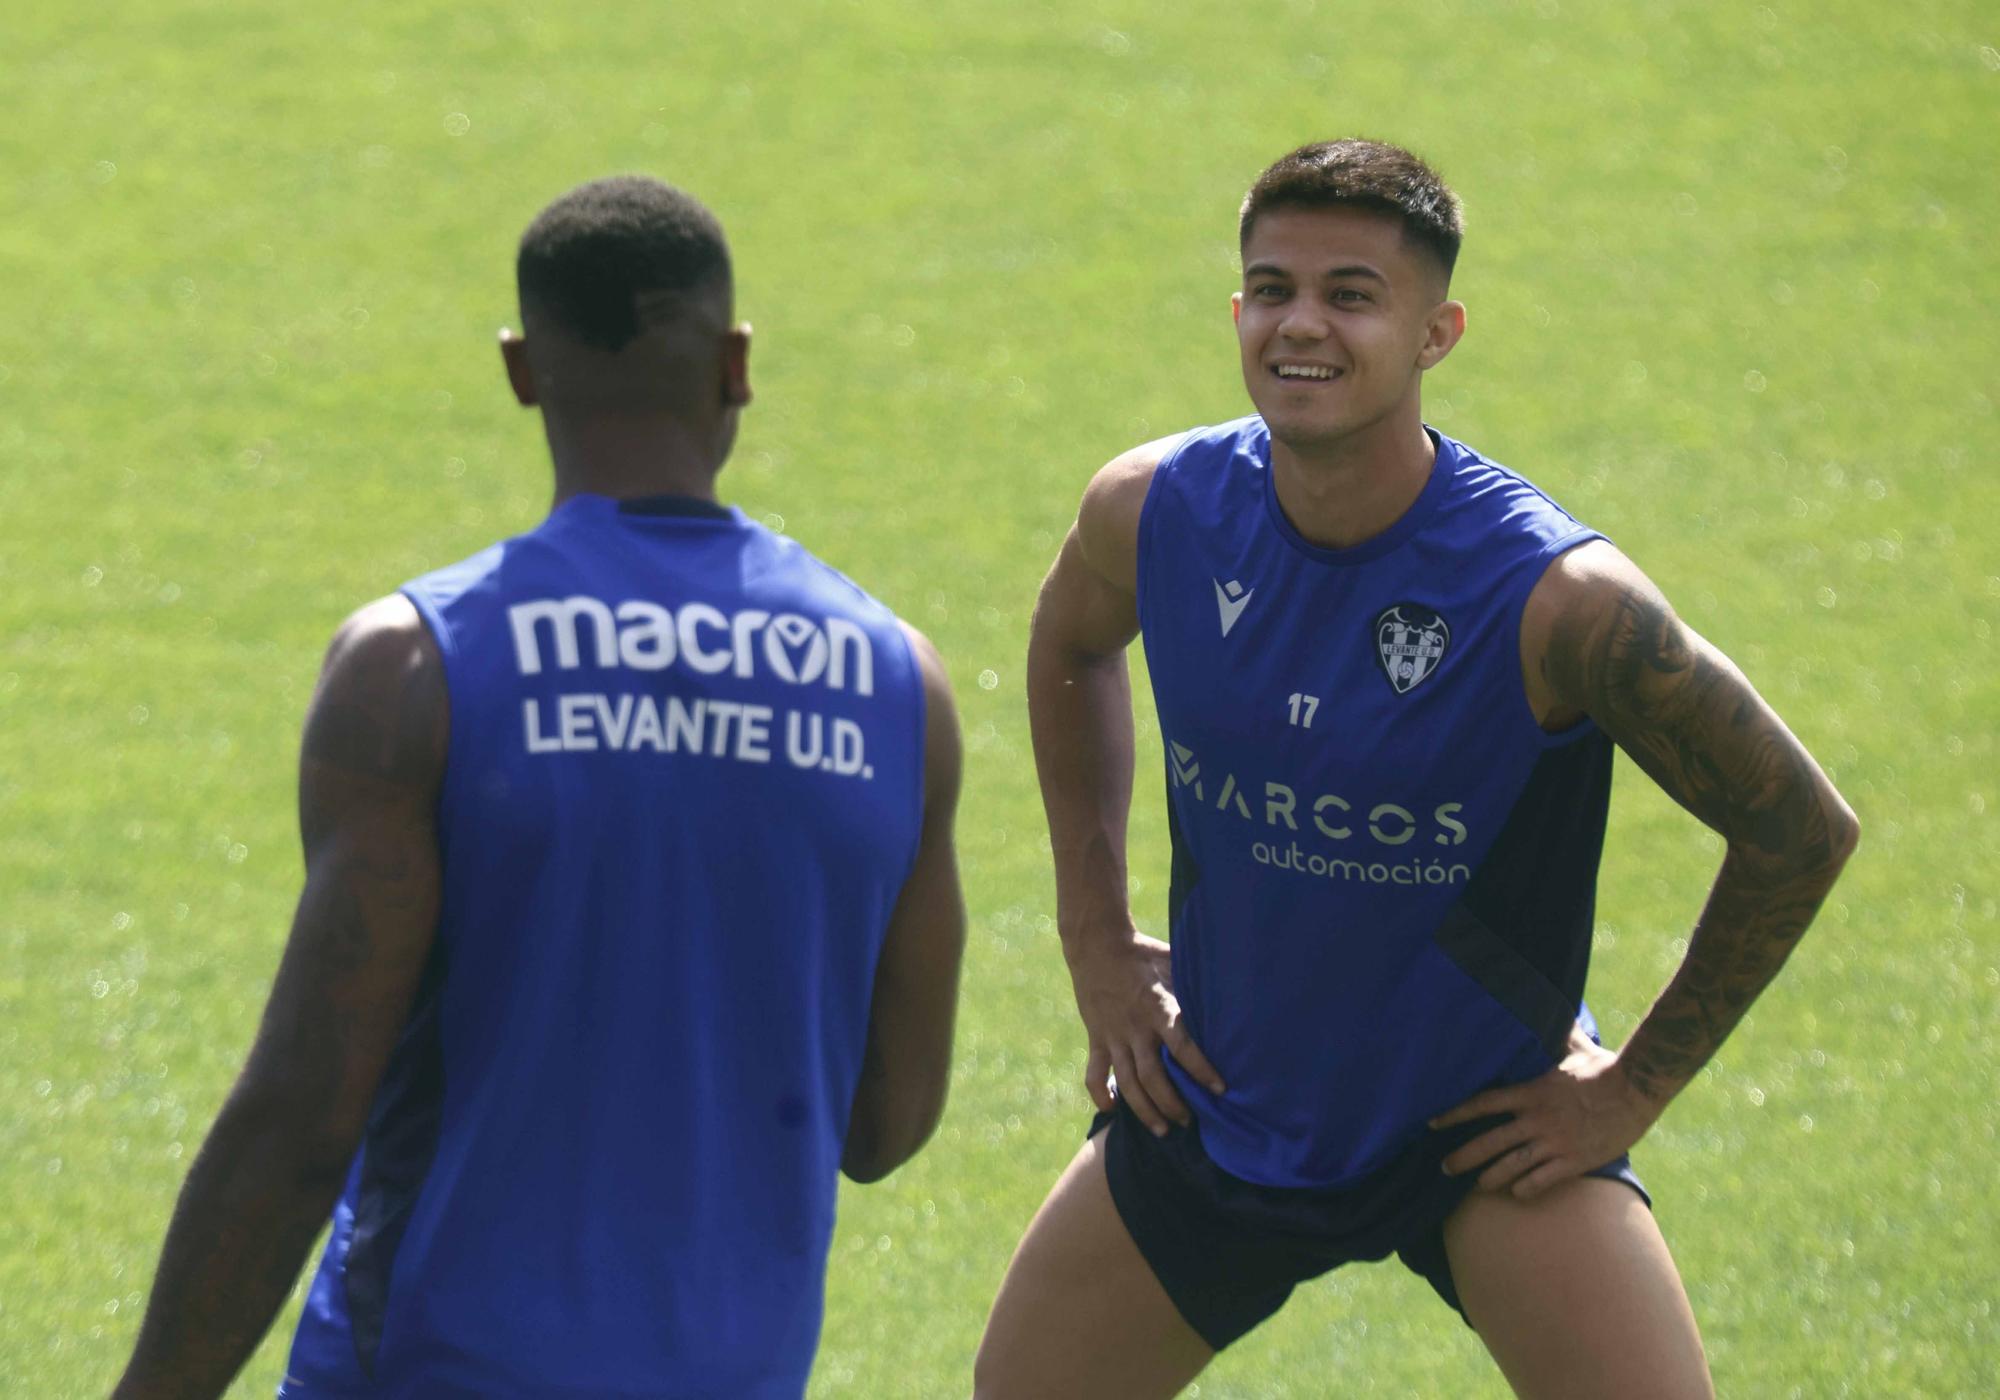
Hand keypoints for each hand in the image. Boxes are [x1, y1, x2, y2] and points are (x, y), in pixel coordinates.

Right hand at [1065, 930, 1223, 1135]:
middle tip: (1190, 1121)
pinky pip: (1094, 1074)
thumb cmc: (1145, 953)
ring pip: (1127, 1083)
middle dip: (1172, 1104)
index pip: (1182, 1046)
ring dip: (1144, 1110)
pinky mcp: (1096, 1038)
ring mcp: (1113, 1035)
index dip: (1201, 1070)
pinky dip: (1101, 1095)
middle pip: (1153, 1077)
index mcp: (1158, 1007)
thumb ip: (1195, 987)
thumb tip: (1232, 998)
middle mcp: (1135, 1027)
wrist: (1096, 944)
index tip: (1220, 1090)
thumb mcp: (1175, 963)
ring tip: (1162, 1130)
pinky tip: (1113, 1110)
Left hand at [1432, 1024, 1663, 1199]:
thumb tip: (1550, 1008)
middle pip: (1489, 1142)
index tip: (1432, 1123)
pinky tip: (1517, 1192)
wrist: (1637, 1092)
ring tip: (1477, 1185)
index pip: (1482, 1104)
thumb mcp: (1574, 1048)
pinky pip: (1541, 1181)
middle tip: (1444, 1168)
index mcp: (1530, 1092)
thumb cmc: (1605, 1068)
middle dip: (1463, 1157)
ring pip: (1511, 1167)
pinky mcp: (1573, 1162)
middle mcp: (1536, 1120)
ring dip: (1490, 1178)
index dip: (1454, 1114)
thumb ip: (1556, 1036)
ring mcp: (1554, 1143)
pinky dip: (1525, 1188)